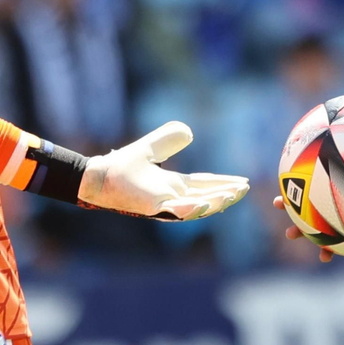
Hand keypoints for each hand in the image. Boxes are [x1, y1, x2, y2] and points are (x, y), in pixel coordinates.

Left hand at [79, 121, 249, 219]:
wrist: (99, 176)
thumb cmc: (122, 165)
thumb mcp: (153, 147)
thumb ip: (169, 139)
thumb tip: (189, 133)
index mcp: (175, 185)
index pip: (205, 184)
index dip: (224, 183)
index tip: (243, 182)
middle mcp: (173, 197)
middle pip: (207, 196)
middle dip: (226, 194)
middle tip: (244, 190)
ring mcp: (164, 204)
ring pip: (196, 207)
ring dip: (214, 203)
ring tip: (231, 197)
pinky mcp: (152, 207)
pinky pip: (175, 212)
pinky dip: (190, 210)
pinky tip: (204, 204)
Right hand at [272, 195, 343, 263]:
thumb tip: (333, 147)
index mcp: (323, 202)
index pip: (300, 202)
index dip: (286, 203)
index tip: (276, 202)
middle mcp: (329, 217)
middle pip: (308, 226)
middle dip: (297, 231)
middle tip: (289, 234)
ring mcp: (342, 228)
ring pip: (329, 243)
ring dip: (325, 251)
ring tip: (324, 258)